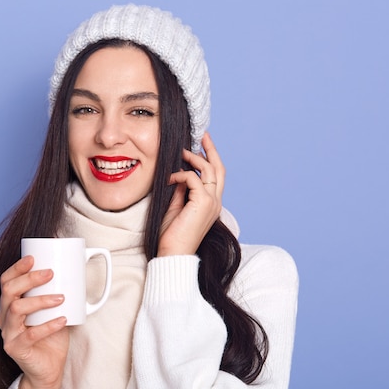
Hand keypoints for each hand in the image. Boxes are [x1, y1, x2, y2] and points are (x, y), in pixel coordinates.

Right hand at [0, 255, 68, 388]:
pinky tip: (63, 319)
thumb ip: (55, 292)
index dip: (17, 267)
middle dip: (29, 278)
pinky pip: (31, 334)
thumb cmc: (51, 335)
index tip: (33, 257)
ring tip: (60, 297)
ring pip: (16, 309)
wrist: (49, 368)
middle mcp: (5, 317)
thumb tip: (75, 269)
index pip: (6, 281)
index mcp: (10, 305)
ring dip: (40, 300)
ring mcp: (8, 334)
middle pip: (8, 291)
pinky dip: (49, 325)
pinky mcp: (16, 349)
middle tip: (50, 273)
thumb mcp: (52, 310)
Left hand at [158, 133, 224, 255]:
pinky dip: (181, 174)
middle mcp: (215, 202)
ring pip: (210, 170)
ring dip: (194, 158)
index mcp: (211, 204)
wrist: (173, 253)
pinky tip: (169, 178)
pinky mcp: (203, 203)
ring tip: (181, 152)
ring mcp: (212, 203)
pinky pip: (194, 178)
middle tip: (203, 135)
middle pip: (219, 169)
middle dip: (211, 150)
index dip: (210, 159)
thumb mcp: (176, 207)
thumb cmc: (172, 235)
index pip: (216, 177)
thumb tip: (180, 174)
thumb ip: (181, 191)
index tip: (200, 145)